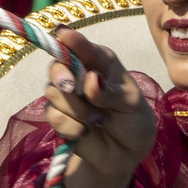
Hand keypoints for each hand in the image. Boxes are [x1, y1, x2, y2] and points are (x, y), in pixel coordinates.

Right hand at [42, 29, 155, 187]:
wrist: (126, 152)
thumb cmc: (133, 119)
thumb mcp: (131, 103)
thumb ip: (110, 91)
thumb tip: (90, 79)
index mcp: (100, 62)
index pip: (80, 46)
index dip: (70, 40)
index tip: (62, 34)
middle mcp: (79, 75)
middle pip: (56, 66)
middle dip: (61, 76)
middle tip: (71, 87)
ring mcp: (66, 97)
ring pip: (53, 93)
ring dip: (77, 110)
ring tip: (97, 119)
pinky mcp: (58, 117)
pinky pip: (54, 117)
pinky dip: (72, 126)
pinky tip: (85, 130)